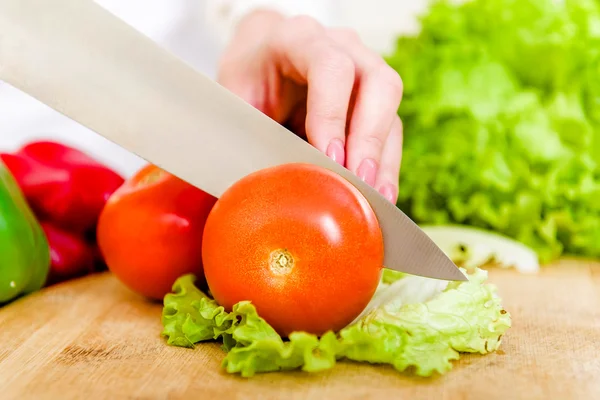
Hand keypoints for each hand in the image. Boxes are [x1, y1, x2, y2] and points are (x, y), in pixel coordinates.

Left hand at [217, 10, 403, 203]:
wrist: (259, 61)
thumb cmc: (246, 80)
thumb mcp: (234, 101)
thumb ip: (250, 132)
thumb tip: (264, 186)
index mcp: (298, 39)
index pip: (330, 68)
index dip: (333, 114)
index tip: (330, 158)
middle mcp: (341, 46)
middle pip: (378, 83)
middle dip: (370, 138)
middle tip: (359, 181)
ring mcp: (363, 69)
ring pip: (390, 109)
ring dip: (384, 157)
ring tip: (375, 198)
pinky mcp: (373, 98)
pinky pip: (390, 129)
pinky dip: (386, 163)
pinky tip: (379, 194)